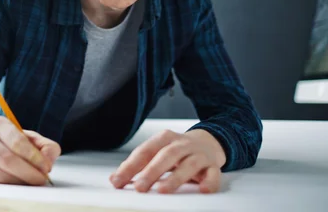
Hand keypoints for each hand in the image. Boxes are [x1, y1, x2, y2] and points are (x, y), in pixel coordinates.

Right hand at [0, 116, 60, 185]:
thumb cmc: (5, 143)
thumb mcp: (25, 138)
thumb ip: (43, 146)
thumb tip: (49, 159)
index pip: (17, 142)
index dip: (34, 157)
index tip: (46, 168)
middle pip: (7, 160)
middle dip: (28, 173)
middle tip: (41, 180)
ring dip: (19, 182)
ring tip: (30, 182)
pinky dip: (7, 187)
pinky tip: (15, 184)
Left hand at [110, 129, 225, 193]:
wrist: (208, 143)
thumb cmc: (176, 151)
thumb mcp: (156, 152)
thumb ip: (137, 165)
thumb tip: (115, 179)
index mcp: (164, 138)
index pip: (145, 151)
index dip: (130, 166)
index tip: (117, 181)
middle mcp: (182, 144)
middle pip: (166, 155)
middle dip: (151, 171)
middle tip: (139, 187)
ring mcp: (199, 154)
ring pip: (189, 164)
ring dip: (175, 178)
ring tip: (162, 190)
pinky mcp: (213, 166)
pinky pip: (213, 173)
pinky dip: (209, 181)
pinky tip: (202, 189)